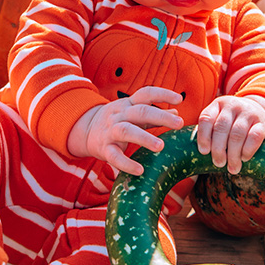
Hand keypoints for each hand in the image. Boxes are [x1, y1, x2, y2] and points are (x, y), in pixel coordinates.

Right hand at [68, 86, 183, 174]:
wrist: (85, 130)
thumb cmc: (118, 121)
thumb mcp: (134, 113)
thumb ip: (154, 114)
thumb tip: (176, 111)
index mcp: (128, 104)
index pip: (145, 93)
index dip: (162, 94)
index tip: (179, 99)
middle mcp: (119, 115)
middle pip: (140, 112)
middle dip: (160, 117)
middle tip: (180, 124)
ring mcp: (110, 131)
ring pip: (126, 131)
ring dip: (144, 138)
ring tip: (160, 147)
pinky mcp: (103, 148)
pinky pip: (114, 156)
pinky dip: (126, 164)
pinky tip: (140, 170)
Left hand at [197, 96, 264, 174]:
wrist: (262, 113)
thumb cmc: (234, 123)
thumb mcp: (221, 119)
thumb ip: (210, 131)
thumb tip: (203, 154)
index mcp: (218, 104)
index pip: (206, 118)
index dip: (203, 137)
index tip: (204, 152)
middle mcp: (233, 105)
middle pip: (221, 128)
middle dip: (218, 149)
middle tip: (219, 163)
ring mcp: (249, 112)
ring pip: (237, 134)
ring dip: (233, 154)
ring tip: (232, 167)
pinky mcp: (263, 123)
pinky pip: (254, 137)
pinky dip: (247, 150)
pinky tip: (244, 158)